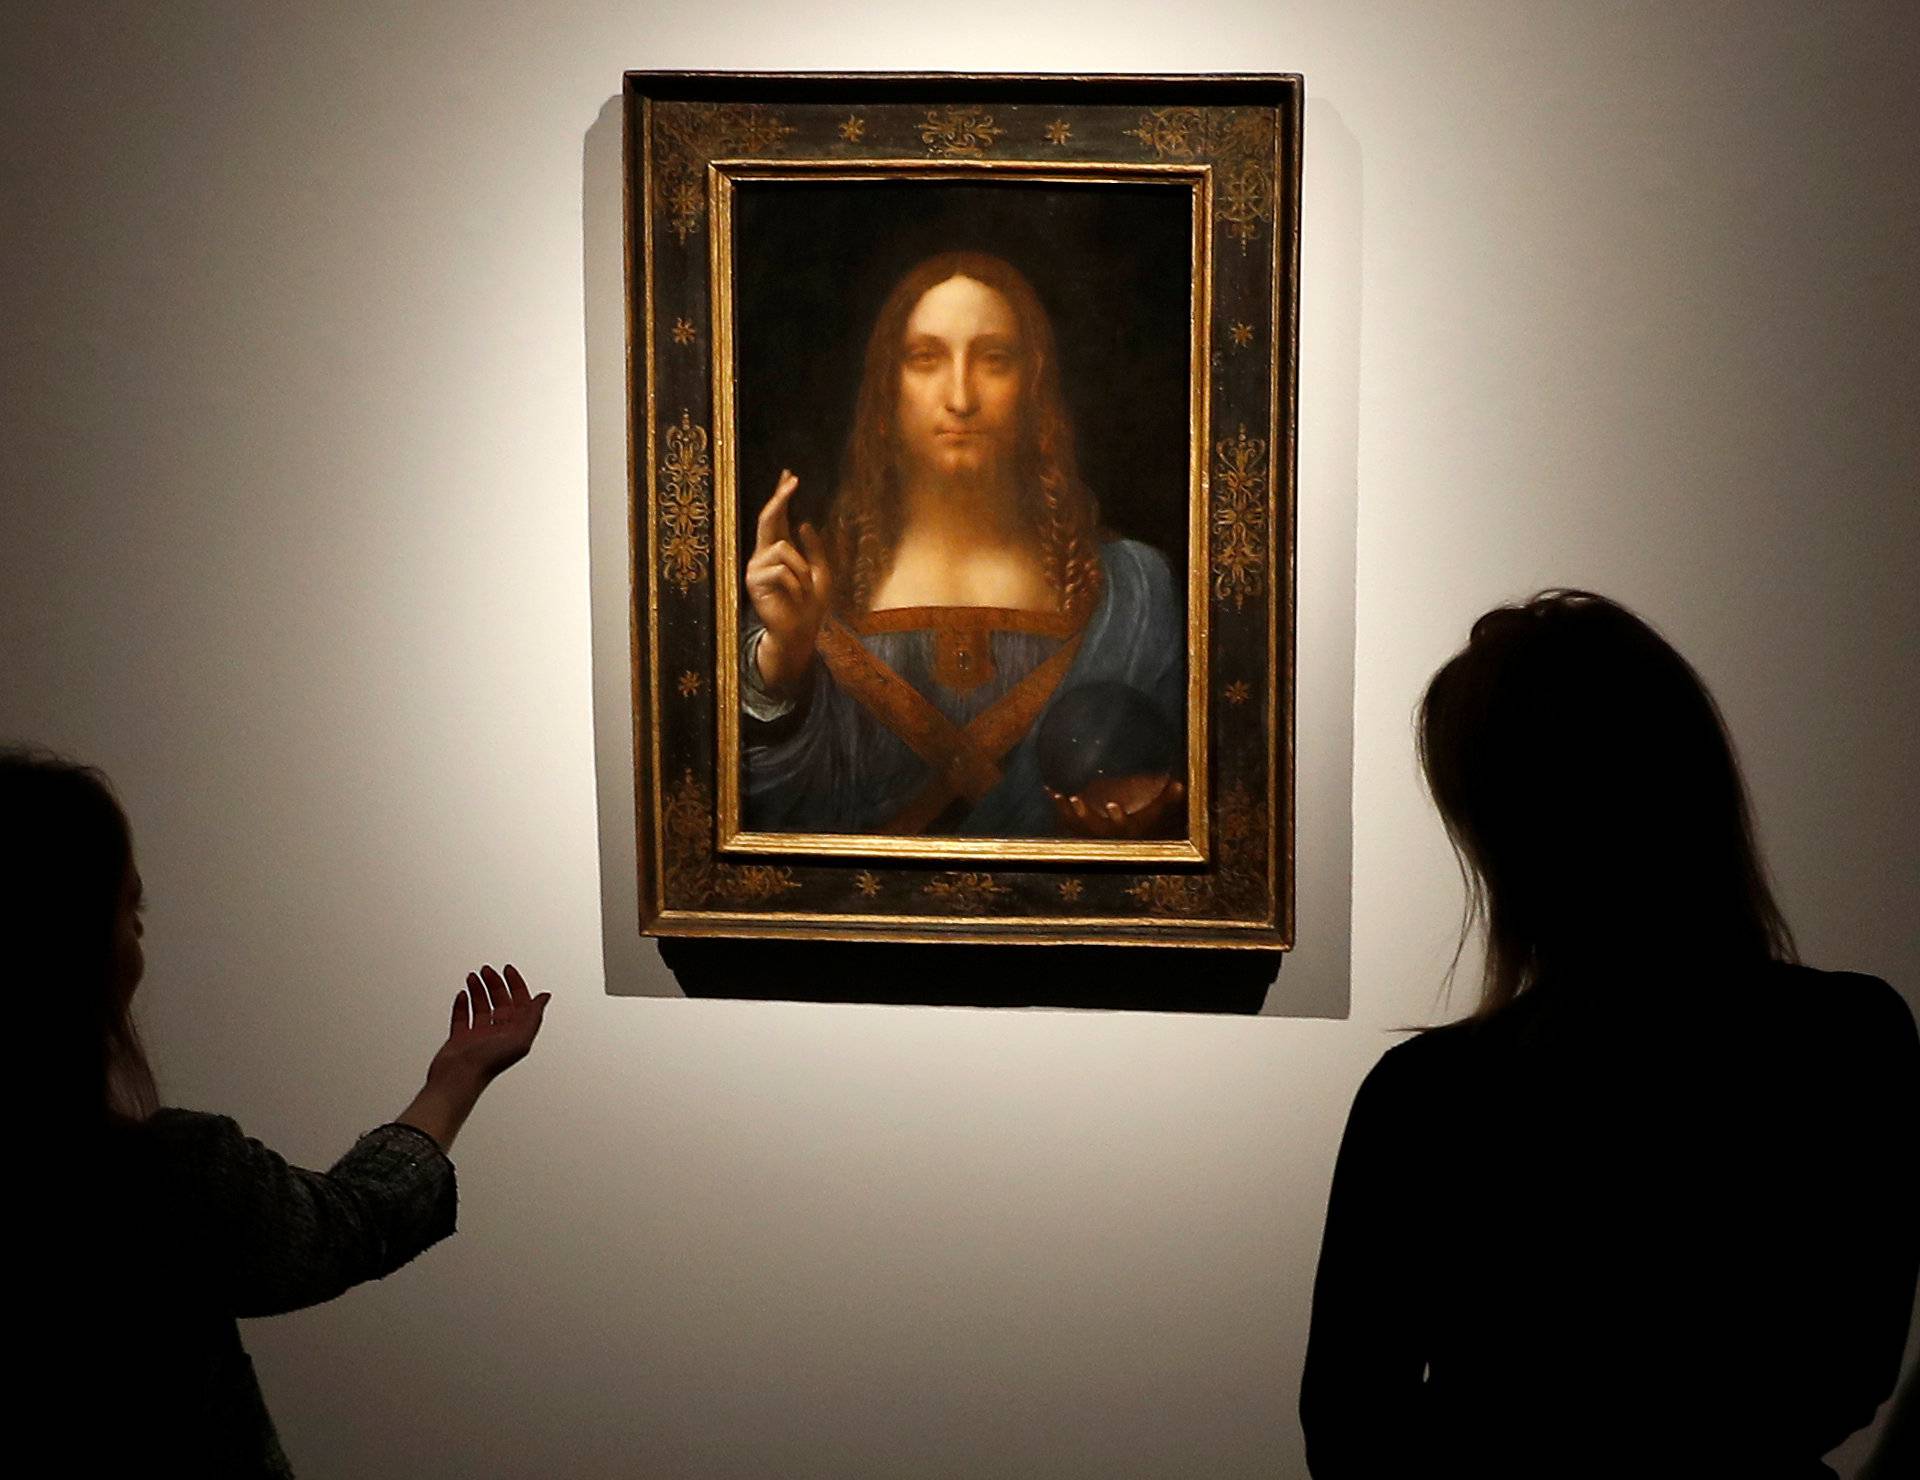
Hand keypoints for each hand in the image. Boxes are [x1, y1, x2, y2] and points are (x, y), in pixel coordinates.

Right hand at [427, 963, 549, 1090]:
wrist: (458, 1079)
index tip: (508, 969)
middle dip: (495, 984)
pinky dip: (462, 1004)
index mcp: (514, 1033)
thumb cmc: (488, 1064)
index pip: (519, 1003)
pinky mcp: (460, 1040)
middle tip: (487, 970)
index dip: (516, 984)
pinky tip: (462, 994)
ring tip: (473, 977)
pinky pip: (462, 1017)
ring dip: (478, 990)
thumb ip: (534, 1016)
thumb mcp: (520, 1038)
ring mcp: (478, 1036)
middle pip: (500, 1002)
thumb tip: (545, 996)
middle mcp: (498, 1034)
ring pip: (481, 1007)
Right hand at [746, 470, 832, 695]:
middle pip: (768, 518)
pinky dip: (796, 583)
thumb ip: (814, 550)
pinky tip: (795, 596)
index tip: (788, 475)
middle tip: (792, 480)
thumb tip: (804, 523)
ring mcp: (757, 568)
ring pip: (783, 549)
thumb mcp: (821, 573)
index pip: (777, 517)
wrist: (800, 633)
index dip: (781, 496)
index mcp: (779, 551)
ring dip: (801, 569)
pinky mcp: (754, 581)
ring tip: (804, 589)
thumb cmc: (810, 606)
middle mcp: (764, 555)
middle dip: (780, 498)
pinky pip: (781, 570)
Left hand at [1046, 775, 1185, 838]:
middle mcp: (1106, 835)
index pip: (1122, 826)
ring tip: (1059, 794)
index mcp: (1126, 830)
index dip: (1117, 816)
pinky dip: (1057, 806)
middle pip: (1093, 828)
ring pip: (1075, 825)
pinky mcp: (1077, 829)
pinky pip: (1064, 819)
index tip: (1111, 804)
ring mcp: (1090, 834)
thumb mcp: (1155, 812)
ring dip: (1065, 810)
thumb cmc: (1142, 819)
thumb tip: (1181, 784)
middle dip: (1084, 814)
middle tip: (1075, 799)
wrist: (1123, 838)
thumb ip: (1167, 799)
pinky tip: (1049, 789)